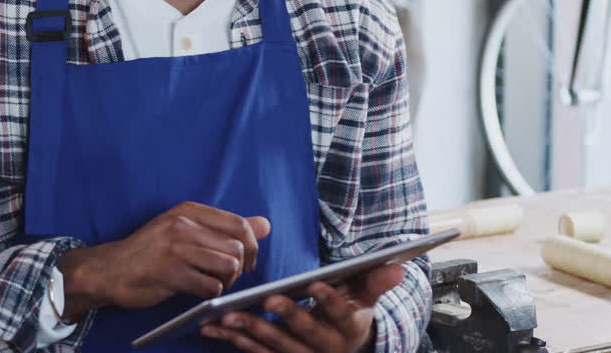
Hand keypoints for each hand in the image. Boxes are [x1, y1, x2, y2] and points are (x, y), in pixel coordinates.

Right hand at [57, 202, 270, 320]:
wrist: (110, 270)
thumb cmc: (149, 251)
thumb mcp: (184, 229)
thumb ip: (225, 227)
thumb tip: (265, 224)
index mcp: (189, 211)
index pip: (238, 224)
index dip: (252, 246)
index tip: (247, 261)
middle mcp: (184, 225)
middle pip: (237, 247)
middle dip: (239, 268)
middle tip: (226, 277)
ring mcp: (177, 249)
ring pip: (228, 266)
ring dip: (226, 282)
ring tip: (212, 284)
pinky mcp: (172, 274)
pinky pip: (211, 287)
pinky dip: (211, 294)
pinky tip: (198, 291)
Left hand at [200, 263, 405, 352]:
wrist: (344, 348)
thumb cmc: (351, 312)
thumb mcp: (365, 298)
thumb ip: (376, 281)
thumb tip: (397, 266)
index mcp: (347, 328)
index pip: (340, 314)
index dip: (328, 300)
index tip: (314, 284)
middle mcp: (324, 348)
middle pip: (303, 334)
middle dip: (285, 316)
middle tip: (266, 299)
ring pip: (274, 346)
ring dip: (250, 330)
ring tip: (227, 314)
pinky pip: (255, 352)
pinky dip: (234, 339)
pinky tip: (213, 326)